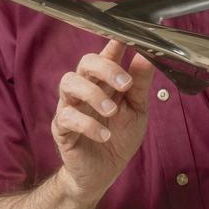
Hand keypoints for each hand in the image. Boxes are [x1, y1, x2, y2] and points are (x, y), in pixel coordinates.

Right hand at [51, 39, 154, 203]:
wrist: (103, 173)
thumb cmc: (120, 136)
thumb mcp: (137, 110)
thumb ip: (139, 84)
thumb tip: (147, 55)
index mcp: (105, 81)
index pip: (106, 53)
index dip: (114, 41)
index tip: (126, 35)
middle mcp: (85, 88)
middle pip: (85, 63)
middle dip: (105, 68)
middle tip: (125, 84)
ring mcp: (71, 106)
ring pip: (69, 83)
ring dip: (93, 94)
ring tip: (111, 111)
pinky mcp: (61, 128)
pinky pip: (66, 117)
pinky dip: (87, 124)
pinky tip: (104, 134)